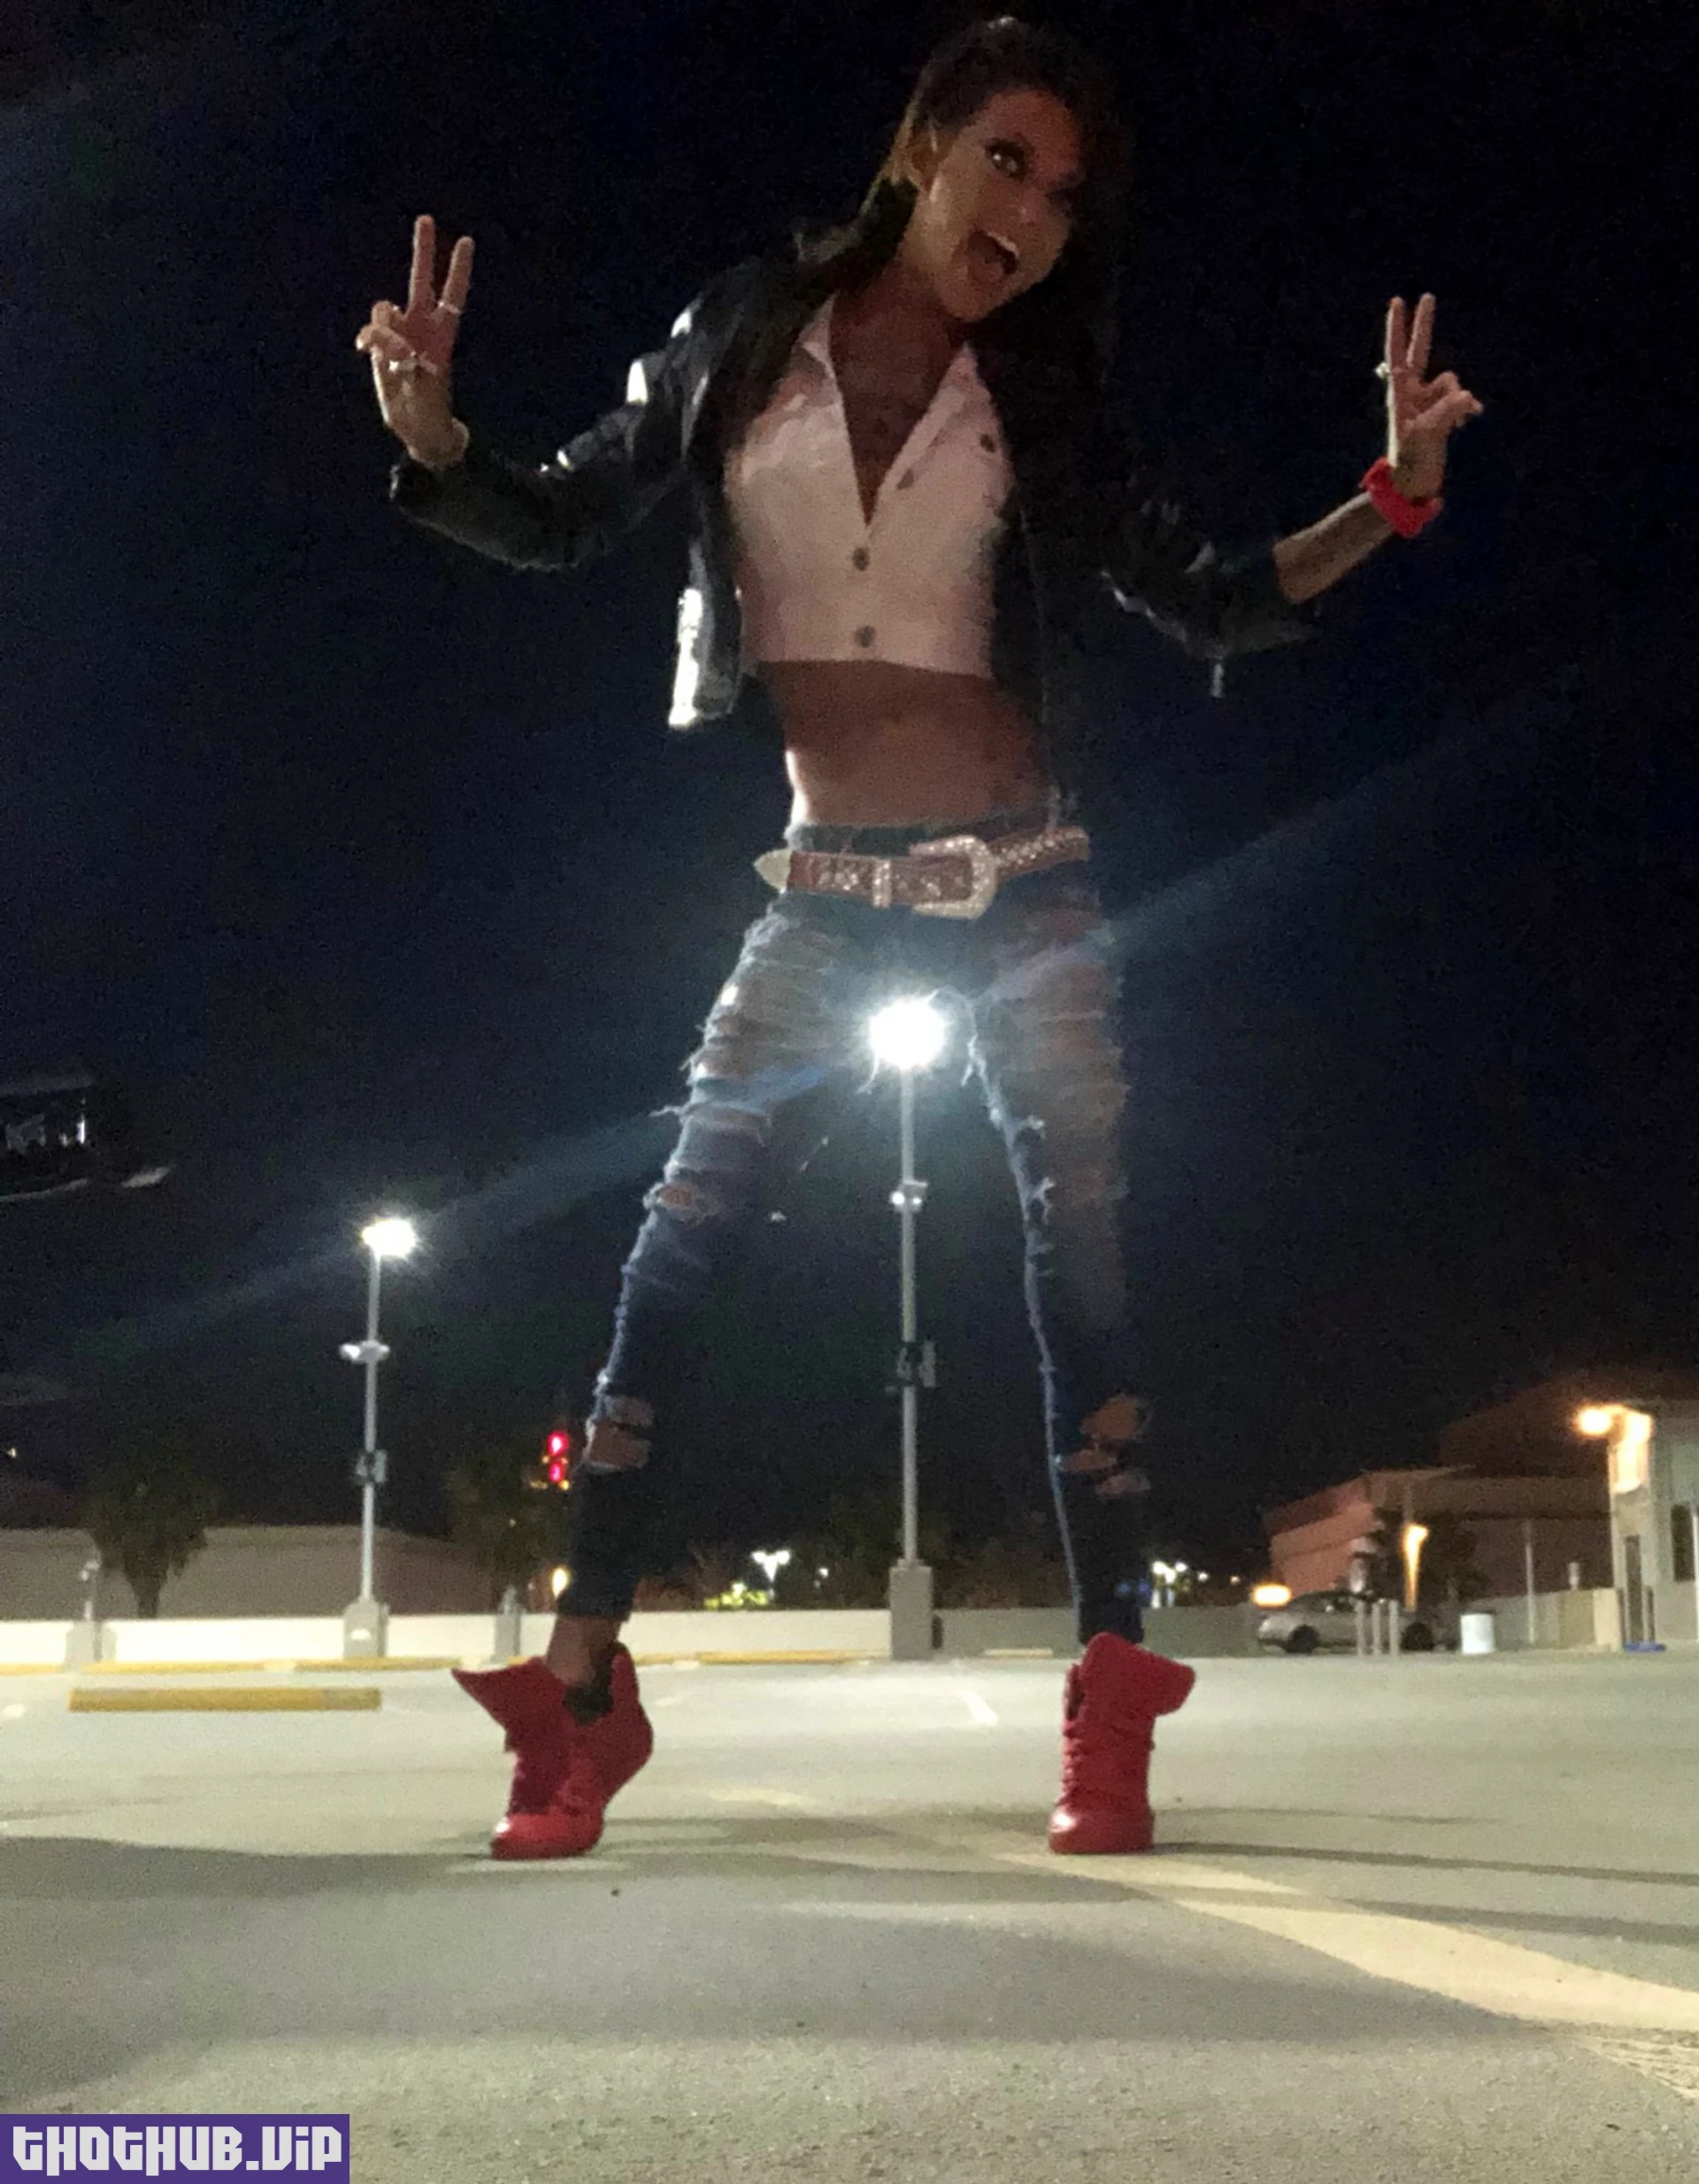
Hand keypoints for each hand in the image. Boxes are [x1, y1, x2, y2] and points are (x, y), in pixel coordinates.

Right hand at [354, 214, 473, 465]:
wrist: (415, 429)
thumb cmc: (429, 411)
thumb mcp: (424, 390)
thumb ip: (406, 361)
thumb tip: (388, 340)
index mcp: (442, 336)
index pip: (452, 296)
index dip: (457, 270)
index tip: (465, 241)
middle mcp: (420, 328)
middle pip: (420, 281)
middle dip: (423, 251)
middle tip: (425, 218)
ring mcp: (398, 335)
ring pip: (385, 308)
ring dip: (384, 327)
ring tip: (393, 359)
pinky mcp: (379, 347)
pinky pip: (370, 329)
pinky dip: (368, 337)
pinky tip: (367, 351)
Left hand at [1380, 294, 1483, 501]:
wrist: (1413, 486)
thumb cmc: (1411, 462)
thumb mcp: (1426, 435)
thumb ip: (1446, 410)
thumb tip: (1466, 398)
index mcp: (1400, 395)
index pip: (1398, 354)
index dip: (1399, 328)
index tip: (1398, 302)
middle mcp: (1413, 393)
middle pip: (1420, 351)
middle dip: (1424, 326)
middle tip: (1426, 296)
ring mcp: (1427, 403)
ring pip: (1451, 382)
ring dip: (1457, 397)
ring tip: (1454, 422)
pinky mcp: (1442, 414)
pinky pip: (1462, 398)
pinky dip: (1466, 406)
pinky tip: (1468, 419)